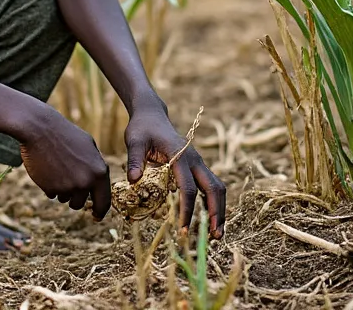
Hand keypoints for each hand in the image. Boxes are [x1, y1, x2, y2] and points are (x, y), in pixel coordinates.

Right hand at [18, 106, 110, 219]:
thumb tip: (99, 188)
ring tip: (56, 169)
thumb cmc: (65, 134)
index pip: (104, 202)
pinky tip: (47, 169)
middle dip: (74, 197)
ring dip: (61, 191)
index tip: (96, 216)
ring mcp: (68, 187)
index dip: (100, 211)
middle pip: (80, 204)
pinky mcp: (51, 188)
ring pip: (65, 200)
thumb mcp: (89, 147)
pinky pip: (52, 194)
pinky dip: (50, 186)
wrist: (40, 128)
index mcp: (99, 172)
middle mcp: (86, 182)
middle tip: (67, 181)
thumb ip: (96, 168)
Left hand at [124, 102, 226, 238]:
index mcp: (180, 155)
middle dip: (217, 213)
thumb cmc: (142, 128)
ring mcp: (198, 162)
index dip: (187, 210)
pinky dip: (213, 202)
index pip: (188, 188)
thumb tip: (134, 181)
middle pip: (214, 188)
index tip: (182, 229)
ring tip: (217, 232)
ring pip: (217, 187)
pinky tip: (210, 217)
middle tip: (215, 237)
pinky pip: (210, 185)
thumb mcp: (134, 141)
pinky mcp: (196, 166)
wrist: (151, 114)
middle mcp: (194, 160)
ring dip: (219, 209)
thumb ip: (134, 160)